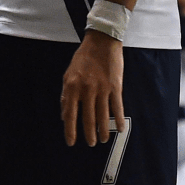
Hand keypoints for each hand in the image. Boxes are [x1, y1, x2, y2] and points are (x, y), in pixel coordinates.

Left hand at [61, 30, 124, 146]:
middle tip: (91, 143)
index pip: (70, 114)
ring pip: (103, 116)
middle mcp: (86, 89)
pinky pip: (117, 108)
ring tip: (103, 139)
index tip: (71, 142)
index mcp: (72, 86)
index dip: (70, 130)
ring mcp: (102, 88)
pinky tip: (120, 129)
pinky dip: (119, 120)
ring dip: (103, 131)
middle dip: (89, 134)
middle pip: (88, 118)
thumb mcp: (68, 74)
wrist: (101, 41)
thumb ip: (66, 95)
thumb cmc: (83, 58)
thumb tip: (64, 115)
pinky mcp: (115, 86)